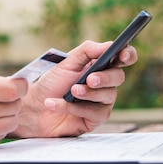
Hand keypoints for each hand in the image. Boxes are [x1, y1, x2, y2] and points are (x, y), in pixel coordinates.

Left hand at [12, 40, 136, 137]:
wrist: (34, 108)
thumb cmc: (51, 83)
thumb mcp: (66, 62)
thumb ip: (88, 50)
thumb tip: (109, 45)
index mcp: (100, 65)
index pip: (123, 58)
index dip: (128, 55)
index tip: (123, 54)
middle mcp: (104, 83)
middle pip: (118, 77)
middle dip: (105, 78)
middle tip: (90, 79)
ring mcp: (101, 102)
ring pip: (108, 96)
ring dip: (88, 93)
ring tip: (71, 91)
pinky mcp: (95, 119)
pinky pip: (95, 113)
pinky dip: (74, 108)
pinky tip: (57, 104)